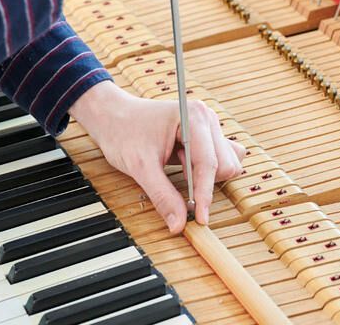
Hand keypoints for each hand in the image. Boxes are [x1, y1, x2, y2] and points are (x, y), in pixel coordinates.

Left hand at [68, 80, 245, 233]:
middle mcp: (206, 118)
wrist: (113, 116)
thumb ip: (162, 195)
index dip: (204, 194)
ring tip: (178, 168)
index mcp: (193, 117)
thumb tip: (179, 224)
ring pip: (226, 163)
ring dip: (206, 177)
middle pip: (224, 164)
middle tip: (176, 183)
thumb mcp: (140, 166)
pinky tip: (186, 167)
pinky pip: (222, 159)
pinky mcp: (207, 135)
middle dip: (203, 183)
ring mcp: (209, 126)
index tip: (200, 219)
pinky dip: (208, 172)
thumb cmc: (123, 132)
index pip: (208, 163)